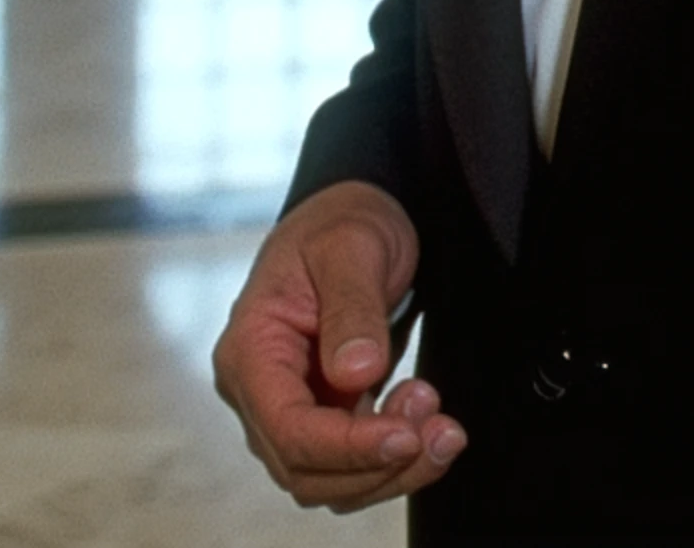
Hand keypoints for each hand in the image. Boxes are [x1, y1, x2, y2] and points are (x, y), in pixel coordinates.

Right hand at [213, 180, 466, 510]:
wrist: (351, 215)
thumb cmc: (341, 221)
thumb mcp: (351, 245)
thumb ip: (351, 308)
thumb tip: (356, 373)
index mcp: (251, 350)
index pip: (286, 428)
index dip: (345, 446)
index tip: (404, 435)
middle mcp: (261, 390)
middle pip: (306, 468)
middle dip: (376, 465)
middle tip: (440, 430)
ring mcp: (290, 406)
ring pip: (328, 479)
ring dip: (389, 471)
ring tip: (442, 428)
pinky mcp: (323, 414)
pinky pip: (349, 462)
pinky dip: (390, 460)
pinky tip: (427, 424)